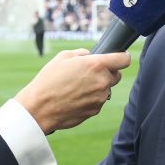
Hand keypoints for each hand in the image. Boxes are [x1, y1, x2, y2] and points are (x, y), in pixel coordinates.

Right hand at [15, 49, 130, 133]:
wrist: (39, 107)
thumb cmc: (49, 80)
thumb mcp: (63, 57)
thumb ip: (82, 53)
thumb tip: (90, 55)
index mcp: (97, 65)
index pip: (124, 60)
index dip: (122, 57)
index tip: (118, 58)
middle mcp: (102, 81)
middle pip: (116, 75)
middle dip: (107, 73)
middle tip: (89, 74)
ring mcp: (100, 98)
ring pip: (106, 89)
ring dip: (97, 87)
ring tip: (76, 88)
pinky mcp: (95, 110)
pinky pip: (98, 102)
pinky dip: (90, 99)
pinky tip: (74, 98)